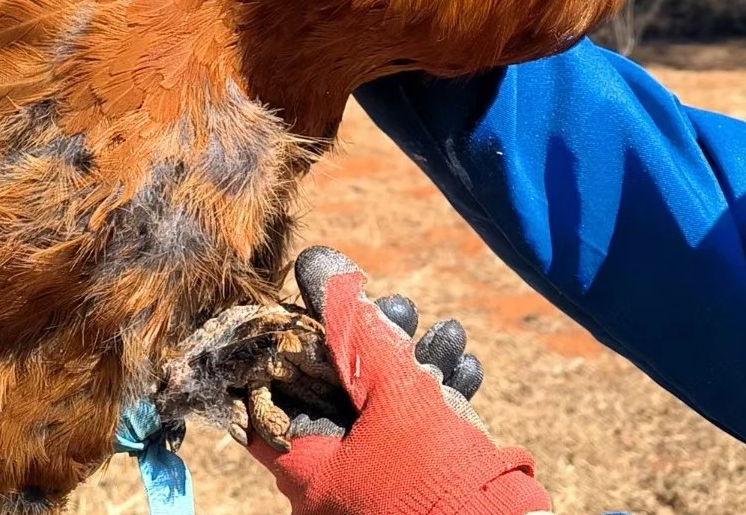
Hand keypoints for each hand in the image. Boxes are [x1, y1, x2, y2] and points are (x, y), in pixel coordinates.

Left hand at [250, 247, 551, 514]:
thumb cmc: (434, 478)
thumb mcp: (392, 394)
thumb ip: (354, 327)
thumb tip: (316, 263)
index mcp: (306, 461)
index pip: (277, 382)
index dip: (297, 334)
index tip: (322, 300)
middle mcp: (332, 475)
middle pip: (340, 386)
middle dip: (378, 340)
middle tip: (404, 310)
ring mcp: (375, 481)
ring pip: (386, 403)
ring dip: (420, 361)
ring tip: (450, 334)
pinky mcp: (416, 484)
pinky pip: (418, 431)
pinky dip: (442, 396)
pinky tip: (468, 366)